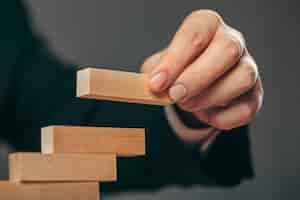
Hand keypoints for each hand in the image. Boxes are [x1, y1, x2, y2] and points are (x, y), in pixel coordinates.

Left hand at [142, 10, 262, 130]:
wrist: (196, 84)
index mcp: (207, 26)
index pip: (195, 34)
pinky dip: (222, 118)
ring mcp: (248, 68)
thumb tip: (152, 86)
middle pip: (227, 50)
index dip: (174, 60)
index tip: (157, 83)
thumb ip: (155, 73)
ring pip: (242, 78)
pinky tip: (206, 114)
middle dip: (197, 77)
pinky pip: (246, 109)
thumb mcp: (161, 66)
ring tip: (188, 104)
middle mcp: (233, 42)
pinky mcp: (255, 95)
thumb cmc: (179, 69)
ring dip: (211, 97)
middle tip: (175, 95)